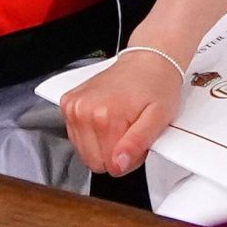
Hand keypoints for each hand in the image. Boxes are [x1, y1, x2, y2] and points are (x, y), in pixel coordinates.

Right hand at [61, 50, 186, 176]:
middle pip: (93, 161)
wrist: (148, 59)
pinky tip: (107, 117)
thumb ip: (137, 144)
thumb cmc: (157, 85)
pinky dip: (92, 133)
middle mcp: (83, 111)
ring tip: (121, 122)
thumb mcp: (159, 118)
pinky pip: (76, 137)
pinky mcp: (68, 104)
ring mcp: (72, 106)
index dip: (127, 159)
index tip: (136, 140)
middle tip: (130, 130)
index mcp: (105, 116)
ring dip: (103, 143)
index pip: (109, 166)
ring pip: (83, 151)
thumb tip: (118, 165)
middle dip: (114, 153)